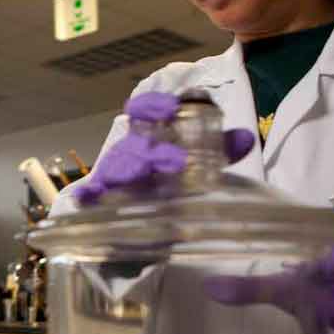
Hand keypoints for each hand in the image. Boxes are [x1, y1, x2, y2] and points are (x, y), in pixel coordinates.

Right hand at [74, 92, 255, 205]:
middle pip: (133, 145)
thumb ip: (219, 152)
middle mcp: (128, 156)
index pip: (144, 112)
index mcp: (148, 139)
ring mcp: (111, 180)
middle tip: (176, 162)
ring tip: (142, 178)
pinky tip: (88, 195)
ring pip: (115, 169)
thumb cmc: (163, 187)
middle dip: (152, 151)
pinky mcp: (98, 205)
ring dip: (127, 171)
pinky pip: (89, 196)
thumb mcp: (194, 167)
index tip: (170, 108)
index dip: (153, 106)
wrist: (135, 227)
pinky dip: (88, 195)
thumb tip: (245, 137)